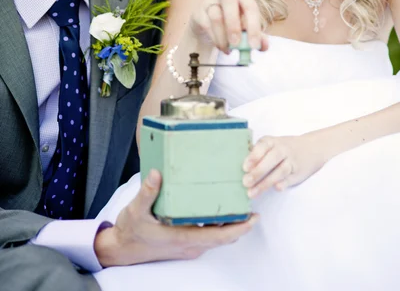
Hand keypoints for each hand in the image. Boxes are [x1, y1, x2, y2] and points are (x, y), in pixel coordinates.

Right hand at [95, 170, 257, 265]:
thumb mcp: (136, 209)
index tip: (254, 217)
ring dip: (230, 226)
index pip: (219, 237)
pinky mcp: (184, 244)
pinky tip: (219, 211)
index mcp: (182, 237)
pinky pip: (208, 237)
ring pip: (217, 238)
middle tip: (254, 207)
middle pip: (223, 238)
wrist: (121, 249)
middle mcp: (189, 245)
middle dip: (241, 225)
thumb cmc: (130, 230)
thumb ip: (147, 192)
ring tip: (240, 205)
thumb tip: (157, 173)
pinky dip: (218, 227)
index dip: (239, 228)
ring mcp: (188, 246)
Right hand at [190, 0, 268, 52]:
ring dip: (222, 37)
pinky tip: (220, 47)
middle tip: (236, 45)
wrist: (208, 27)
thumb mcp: (246, 31)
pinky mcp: (198, 12)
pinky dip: (214, 38)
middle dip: (234, 26)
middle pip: (230, 2)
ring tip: (228, 50)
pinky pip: (205, 24)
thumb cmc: (231, 25)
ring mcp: (210, 1)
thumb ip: (257, 37)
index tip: (254, 45)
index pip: (250, 6)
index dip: (254, 26)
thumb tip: (264, 46)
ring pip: (216, 16)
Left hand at [242, 132, 327, 196]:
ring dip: (265, 183)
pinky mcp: (298, 172)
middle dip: (258, 172)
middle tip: (245, 182)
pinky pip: (290, 178)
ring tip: (252, 192)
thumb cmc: (283, 148)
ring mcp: (292, 161)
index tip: (244, 167)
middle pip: (271, 159)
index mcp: (273, 141)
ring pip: (279, 171)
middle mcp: (283, 149)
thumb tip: (242, 169)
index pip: (263, 146)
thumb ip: (259, 153)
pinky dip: (283, 183)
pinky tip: (276, 189)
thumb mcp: (272, 145)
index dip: (254, 156)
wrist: (312, 148)